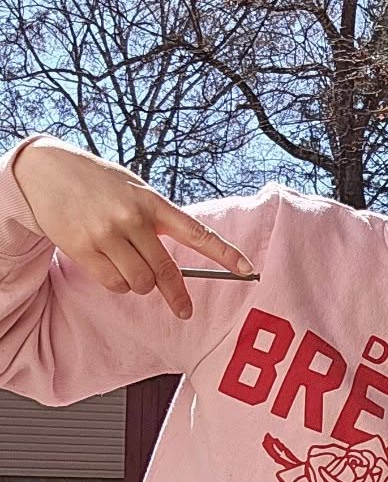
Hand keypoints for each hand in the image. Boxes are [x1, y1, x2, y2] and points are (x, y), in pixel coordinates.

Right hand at [11, 137, 253, 318]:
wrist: (46, 171)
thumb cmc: (98, 183)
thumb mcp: (135, 191)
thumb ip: (157, 220)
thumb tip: (175, 260)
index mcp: (153, 202)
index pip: (198, 233)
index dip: (225, 254)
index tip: (247, 270)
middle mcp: (133, 219)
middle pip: (166, 271)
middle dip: (176, 294)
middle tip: (184, 309)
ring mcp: (107, 234)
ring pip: (140, 282)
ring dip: (140, 284)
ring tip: (127, 264)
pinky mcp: (83, 248)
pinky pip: (114, 283)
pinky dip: (118, 284)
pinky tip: (110, 266)